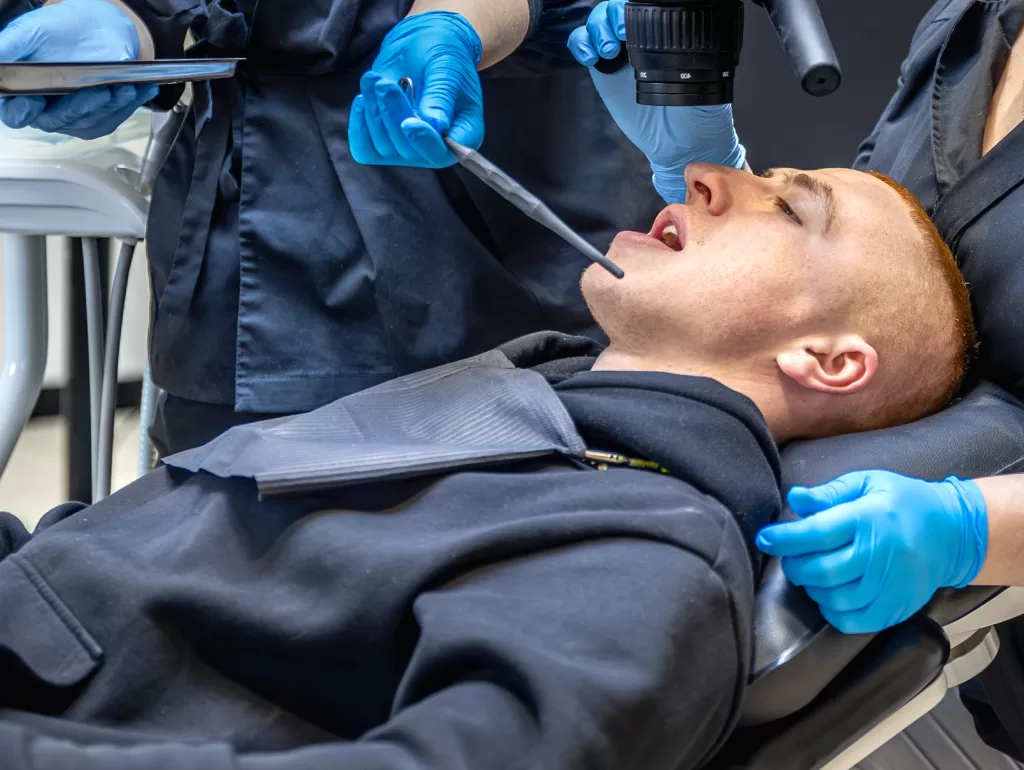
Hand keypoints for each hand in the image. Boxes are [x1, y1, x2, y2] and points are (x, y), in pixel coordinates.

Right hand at [0, 0, 157, 140]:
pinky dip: (128, 105)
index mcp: (20, 91)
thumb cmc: (60, 28)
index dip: (23, 112)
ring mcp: (73, 115)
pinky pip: (114, 118)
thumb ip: (12, 45)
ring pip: (89, 122)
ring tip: (125, 87)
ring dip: (110, 107)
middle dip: (80, 107)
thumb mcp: (32, 30)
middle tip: (100, 91)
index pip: (15, 113)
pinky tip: (139, 90)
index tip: (34, 100)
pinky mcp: (99, 117)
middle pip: (57, 121)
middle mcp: (45, 109)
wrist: (97, 27)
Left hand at [349, 11, 483, 167]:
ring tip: (375, 79)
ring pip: (385, 147)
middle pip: (409, 150)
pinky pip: (366, 149)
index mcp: (463, 135)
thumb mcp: (448, 69)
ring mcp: (410, 147)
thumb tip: (435, 125)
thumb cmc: (444, 54)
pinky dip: (359, 127)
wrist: (423, 43)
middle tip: (383, 84)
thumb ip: (441, 97)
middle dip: (393, 115)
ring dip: (374, 112)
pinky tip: (362, 100)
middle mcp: (437, 148)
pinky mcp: (385, 140)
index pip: (443, 152)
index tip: (407, 123)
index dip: (424, 142)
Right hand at [566, 0, 744, 203]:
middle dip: (609, 17)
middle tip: (617, 38)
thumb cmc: (700, 112)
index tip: (630, 23)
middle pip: (613, 11)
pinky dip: (580, 44)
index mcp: (665, 38)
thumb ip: (693, 57)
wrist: (680, 145)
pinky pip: (583, 47)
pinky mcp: (602, 74)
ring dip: (595, 29)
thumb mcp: (704, 79)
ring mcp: (618, 57)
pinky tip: (589, 57)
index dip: (629, 8)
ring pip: (596, 23)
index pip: (640, 9)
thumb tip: (683, 35)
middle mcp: (639, 42)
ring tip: (606, 51)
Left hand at [756, 471, 987, 633]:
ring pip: (832, 597)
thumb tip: (795, 498)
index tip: (765, 537)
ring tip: (810, 571)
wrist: (953, 533)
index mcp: (869, 520)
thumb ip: (828, 493)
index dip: (784, 538)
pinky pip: (850, 620)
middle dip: (794, 564)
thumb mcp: (867, 483)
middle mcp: (879, 556)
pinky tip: (828, 592)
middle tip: (789, 555)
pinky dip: (830, 609)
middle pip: (820, 570)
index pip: (816, 533)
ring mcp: (888, 587)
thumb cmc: (903, 502)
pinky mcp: (894, 609)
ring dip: (810, 587)